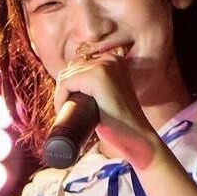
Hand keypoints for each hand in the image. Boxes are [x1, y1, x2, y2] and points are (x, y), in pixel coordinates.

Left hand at [53, 48, 159, 166]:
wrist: (137, 137)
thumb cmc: (121, 123)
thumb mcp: (109, 97)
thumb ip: (98, 88)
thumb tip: (73, 89)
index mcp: (114, 61)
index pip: (79, 66)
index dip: (69, 86)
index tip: (67, 105)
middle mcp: (111, 59)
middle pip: (71, 69)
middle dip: (63, 90)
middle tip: (65, 110)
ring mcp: (105, 65)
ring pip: (66, 75)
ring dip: (60, 94)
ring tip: (64, 111)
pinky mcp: (98, 76)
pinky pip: (66, 82)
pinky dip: (60, 97)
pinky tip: (62, 109)